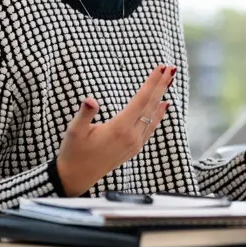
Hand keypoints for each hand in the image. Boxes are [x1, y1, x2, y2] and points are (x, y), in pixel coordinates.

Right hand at [56, 64, 174, 195]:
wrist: (76, 178)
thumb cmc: (73, 152)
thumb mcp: (74, 131)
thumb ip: (84, 114)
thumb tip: (91, 100)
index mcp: (119, 128)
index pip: (141, 100)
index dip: (151, 83)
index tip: (160, 68)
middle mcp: (132, 136)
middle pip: (151, 105)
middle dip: (161, 86)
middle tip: (171, 69)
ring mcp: (135, 143)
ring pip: (153, 116)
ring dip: (161, 97)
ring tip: (169, 81)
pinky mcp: (134, 148)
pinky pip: (151, 127)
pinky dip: (159, 114)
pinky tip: (163, 105)